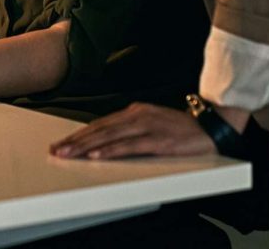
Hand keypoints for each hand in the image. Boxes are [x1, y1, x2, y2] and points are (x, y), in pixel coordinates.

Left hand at [50, 102, 215, 159]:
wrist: (210, 126)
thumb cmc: (180, 128)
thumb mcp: (151, 123)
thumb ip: (131, 129)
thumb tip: (108, 140)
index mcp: (133, 112)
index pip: (100, 124)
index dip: (80, 134)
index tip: (63, 142)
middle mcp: (136, 116)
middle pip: (100, 129)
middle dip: (77, 141)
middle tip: (58, 150)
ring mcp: (147, 127)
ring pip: (110, 137)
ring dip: (87, 146)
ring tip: (69, 154)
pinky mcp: (158, 140)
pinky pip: (130, 146)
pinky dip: (112, 151)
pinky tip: (98, 156)